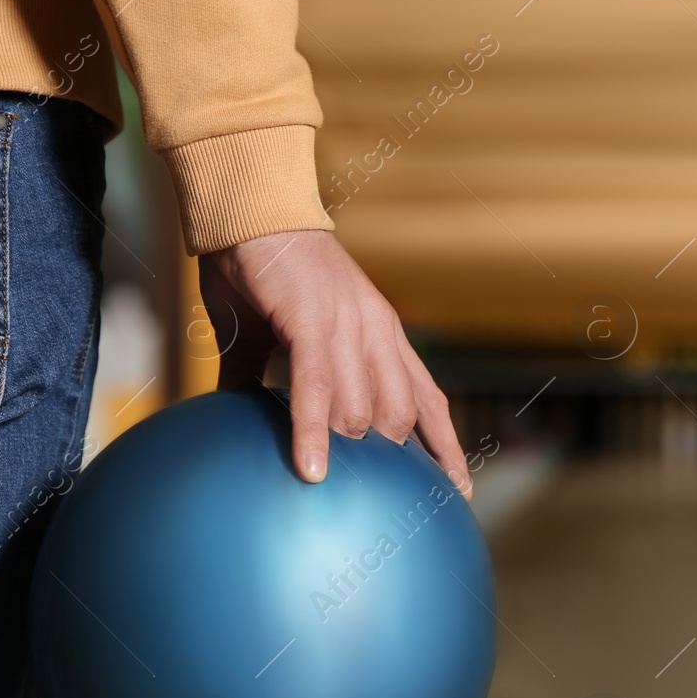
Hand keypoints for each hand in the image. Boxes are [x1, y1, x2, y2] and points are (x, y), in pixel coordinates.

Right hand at [200, 230, 471, 496]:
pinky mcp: (313, 321)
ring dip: (343, 449)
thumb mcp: (273, 332)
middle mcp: (377, 332)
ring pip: (365, 412)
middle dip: (382, 459)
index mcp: (380, 333)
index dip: (445, 449)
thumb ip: (264, 376)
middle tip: (358, 489)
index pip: (429, 401)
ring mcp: (350, 326)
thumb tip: (239, 416)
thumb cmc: (255, 268)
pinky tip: (310, 471)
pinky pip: (318, 391)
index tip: (457, 492)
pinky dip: (313, 433)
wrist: (246, 206)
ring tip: (319, 475)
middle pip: (399, 419)